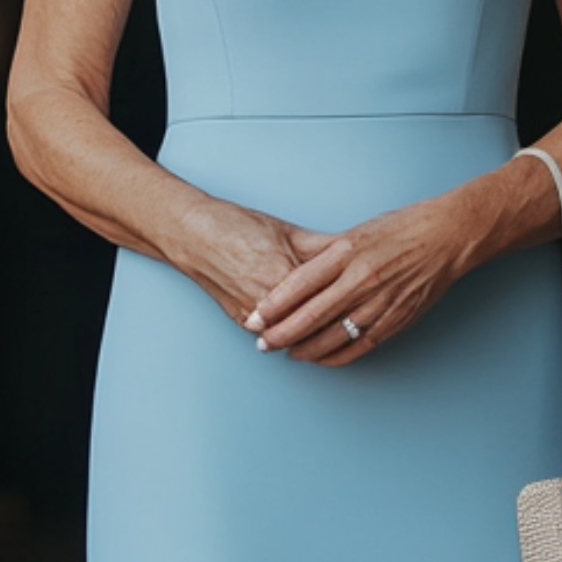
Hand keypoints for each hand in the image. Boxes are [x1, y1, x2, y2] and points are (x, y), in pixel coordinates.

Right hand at [177, 196, 349, 332]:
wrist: (193, 235)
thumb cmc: (236, 227)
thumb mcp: (285, 230)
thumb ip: (320, 247)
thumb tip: (352, 250)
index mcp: (281, 272)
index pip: (324, 294)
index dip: (347, 298)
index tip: (368, 299)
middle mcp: (266, 299)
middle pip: (312, 320)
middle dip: (337, 321)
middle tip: (361, 320)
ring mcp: (252, 314)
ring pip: (294, 334)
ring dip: (316, 334)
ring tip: (342, 332)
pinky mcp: (241, 321)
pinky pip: (273, 334)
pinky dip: (291, 335)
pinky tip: (311, 335)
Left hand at [241, 196, 468, 364]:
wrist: (448, 238)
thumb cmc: (401, 230)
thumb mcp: (356, 233)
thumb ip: (325, 255)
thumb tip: (292, 274)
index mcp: (346, 253)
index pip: (299, 285)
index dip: (273, 306)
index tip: (254, 317)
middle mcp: (361, 279)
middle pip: (311, 315)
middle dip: (281, 334)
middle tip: (262, 344)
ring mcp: (379, 303)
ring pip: (333, 336)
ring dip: (306, 349)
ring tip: (287, 353)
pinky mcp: (396, 320)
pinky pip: (360, 345)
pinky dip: (337, 356)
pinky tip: (322, 359)